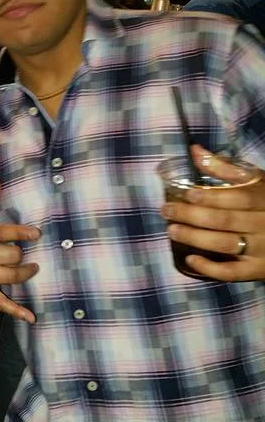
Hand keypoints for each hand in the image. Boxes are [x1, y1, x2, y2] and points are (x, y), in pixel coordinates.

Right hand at [0, 172, 39, 320]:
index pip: (0, 234)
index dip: (20, 233)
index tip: (36, 233)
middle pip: (9, 256)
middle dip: (20, 253)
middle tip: (22, 251)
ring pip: (10, 276)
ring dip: (25, 272)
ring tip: (32, 267)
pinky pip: (1, 303)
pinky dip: (16, 311)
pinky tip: (30, 317)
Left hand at [160, 145, 264, 280]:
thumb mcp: (255, 181)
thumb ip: (225, 168)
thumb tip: (194, 150)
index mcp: (262, 199)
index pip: (236, 198)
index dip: (211, 197)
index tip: (187, 194)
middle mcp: (262, 224)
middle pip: (225, 220)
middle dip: (192, 216)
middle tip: (166, 211)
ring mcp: (261, 249)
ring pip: (225, 244)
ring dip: (195, 238)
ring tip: (172, 230)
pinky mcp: (256, 270)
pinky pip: (231, 272)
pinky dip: (209, 268)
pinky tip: (190, 259)